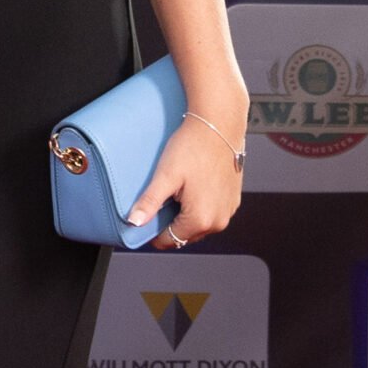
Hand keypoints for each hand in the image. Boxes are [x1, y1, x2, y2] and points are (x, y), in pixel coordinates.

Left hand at [132, 115, 244, 249]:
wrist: (219, 128)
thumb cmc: (192, 148)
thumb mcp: (165, 176)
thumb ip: (149, 202)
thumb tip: (134, 222)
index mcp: (201, 220)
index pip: (171, 240)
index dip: (154, 233)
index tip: (144, 220)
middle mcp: (219, 221)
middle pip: (186, 234)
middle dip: (170, 224)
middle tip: (158, 201)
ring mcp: (228, 211)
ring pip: (199, 225)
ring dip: (185, 216)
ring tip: (173, 193)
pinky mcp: (233, 201)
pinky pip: (211, 213)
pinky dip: (199, 208)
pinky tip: (190, 189)